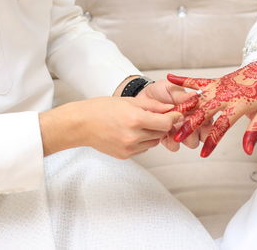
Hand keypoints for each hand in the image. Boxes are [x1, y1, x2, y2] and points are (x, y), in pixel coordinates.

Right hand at [40, 97, 181, 158]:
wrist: (80, 125)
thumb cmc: (102, 108)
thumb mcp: (129, 101)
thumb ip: (153, 106)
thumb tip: (171, 109)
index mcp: (135, 120)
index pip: (166, 123)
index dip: (173, 118)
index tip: (176, 114)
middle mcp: (133, 136)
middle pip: (161, 133)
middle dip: (162, 125)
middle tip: (156, 117)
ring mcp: (129, 148)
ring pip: (154, 142)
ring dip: (153, 134)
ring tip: (140, 124)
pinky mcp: (125, 155)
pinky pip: (143, 148)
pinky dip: (143, 141)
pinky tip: (131, 132)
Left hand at [136, 79, 205, 150]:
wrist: (142, 99)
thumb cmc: (159, 92)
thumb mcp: (170, 88)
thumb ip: (182, 94)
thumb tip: (195, 95)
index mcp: (196, 109)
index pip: (208, 119)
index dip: (206, 121)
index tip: (197, 118)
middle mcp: (191, 122)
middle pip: (203, 135)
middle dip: (195, 131)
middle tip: (184, 124)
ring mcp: (181, 131)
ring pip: (192, 143)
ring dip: (184, 136)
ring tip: (174, 128)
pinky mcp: (169, 139)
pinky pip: (175, 146)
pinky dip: (171, 141)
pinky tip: (165, 133)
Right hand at [167, 59, 256, 156]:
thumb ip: (253, 133)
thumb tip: (248, 151)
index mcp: (237, 105)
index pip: (222, 126)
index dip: (212, 141)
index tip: (203, 154)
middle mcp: (224, 96)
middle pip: (204, 112)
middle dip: (190, 126)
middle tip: (177, 137)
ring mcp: (218, 87)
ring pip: (196, 99)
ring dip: (182, 108)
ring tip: (169, 115)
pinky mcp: (215, 81)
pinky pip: (197, 81)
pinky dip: (183, 80)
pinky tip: (169, 78)